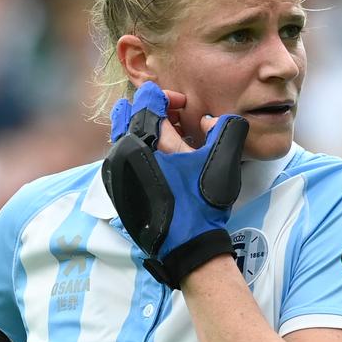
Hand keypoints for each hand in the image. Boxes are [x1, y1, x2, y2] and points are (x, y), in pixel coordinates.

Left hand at [102, 82, 249, 287]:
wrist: (187, 245)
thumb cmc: (203, 202)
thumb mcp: (224, 160)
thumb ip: (225, 127)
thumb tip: (208, 119)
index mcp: (146, 140)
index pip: (146, 98)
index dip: (167, 96)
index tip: (183, 107)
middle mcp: (123, 152)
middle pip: (129, 113)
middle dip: (151, 110)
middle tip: (174, 121)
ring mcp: (116, 172)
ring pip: (122, 135)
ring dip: (144, 130)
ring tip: (168, 142)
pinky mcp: (116, 188)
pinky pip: (121, 156)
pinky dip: (137, 150)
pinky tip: (159, 162)